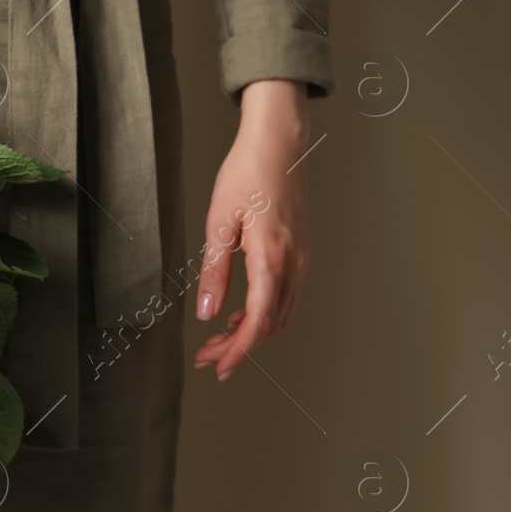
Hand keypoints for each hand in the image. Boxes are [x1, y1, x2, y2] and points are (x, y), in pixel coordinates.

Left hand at [193, 79, 311, 381]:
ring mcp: (302, 258)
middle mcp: (295, 263)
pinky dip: (265, 313)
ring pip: (282, 313)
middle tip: (208, 357)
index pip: (259, 319)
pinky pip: (286, 295)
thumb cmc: (247, 175)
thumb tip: (207, 312)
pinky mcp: (301, 252)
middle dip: (240, 347)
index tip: (219, 366)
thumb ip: (214, 272)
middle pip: (272, 323)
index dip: (239, 350)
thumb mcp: (219, 223)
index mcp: (273, 257)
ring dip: (252, 332)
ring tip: (219, 340)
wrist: (279, 144)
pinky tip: (240, 313)